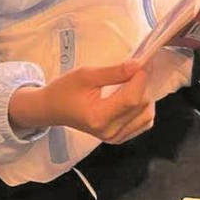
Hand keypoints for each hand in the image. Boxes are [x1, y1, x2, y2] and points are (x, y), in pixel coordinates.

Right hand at [10, 60, 154, 143]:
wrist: (53, 109)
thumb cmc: (65, 90)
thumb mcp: (86, 75)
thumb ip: (113, 72)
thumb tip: (137, 65)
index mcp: (99, 117)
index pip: (131, 99)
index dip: (141, 79)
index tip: (143, 62)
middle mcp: (109, 132)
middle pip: (141, 106)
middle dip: (144, 84)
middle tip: (139, 68)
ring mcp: (115, 137)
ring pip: (146, 116)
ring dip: (146, 95)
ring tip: (135, 81)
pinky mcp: (119, 138)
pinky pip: (143, 123)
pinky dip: (143, 108)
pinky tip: (134, 96)